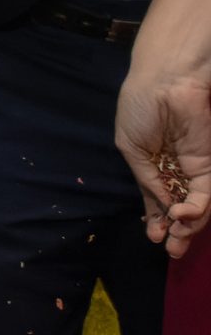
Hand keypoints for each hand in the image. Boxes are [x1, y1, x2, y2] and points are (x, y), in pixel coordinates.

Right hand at [119, 56, 210, 255]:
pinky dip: (197, 209)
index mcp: (153, 165)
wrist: (164, 84)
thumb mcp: (131, 149)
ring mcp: (194, 169)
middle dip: (177, 232)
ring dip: (188, 227)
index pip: (158, 199)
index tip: (155, 238)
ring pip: (195, 206)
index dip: (157, 220)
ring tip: (176, 239)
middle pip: (179, 208)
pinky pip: (206, 193)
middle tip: (172, 251)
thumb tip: (164, 207)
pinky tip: (183, 214)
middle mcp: (176, 171)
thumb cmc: (140, 110)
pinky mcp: (210, 165)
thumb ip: (148, 180)